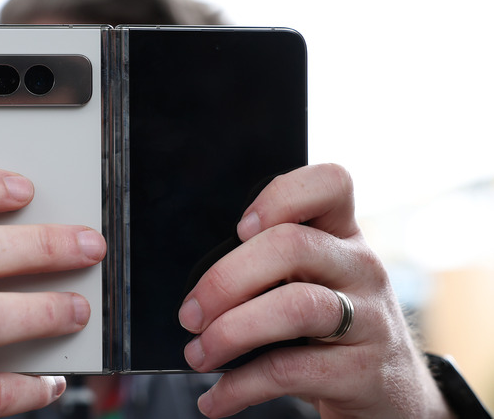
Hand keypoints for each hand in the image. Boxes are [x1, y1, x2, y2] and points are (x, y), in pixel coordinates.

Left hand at [179, 164, 450, 417]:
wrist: (390, 395)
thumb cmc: (329, 331)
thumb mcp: (314, 284)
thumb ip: (271, 268)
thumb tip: (196, 289)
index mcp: (342, 237)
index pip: (330, 184)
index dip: (281, 196)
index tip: (240, 227)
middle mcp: (361, 269)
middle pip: (291, 247)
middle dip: (225, 279)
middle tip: (189, 314)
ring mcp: (369, 320)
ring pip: (294, 307)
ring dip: (230, 332)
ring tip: (197, 355)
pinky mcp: (364, 372)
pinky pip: (291, 371)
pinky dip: (241, 387)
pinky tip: (215, 400)